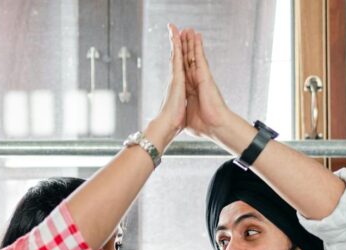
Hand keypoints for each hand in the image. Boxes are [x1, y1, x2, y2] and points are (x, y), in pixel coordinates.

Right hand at [145, 24, 187, 148]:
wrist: (166, 127)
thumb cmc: (172, 124)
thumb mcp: (179, 113)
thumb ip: (177, 109)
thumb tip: (176, 115)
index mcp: (177, 88)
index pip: (179, 69)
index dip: (178, 57)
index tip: (177, 47)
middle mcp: (175, 81)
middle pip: (175, 58)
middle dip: (175, 44)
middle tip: (173, 30)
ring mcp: (175, 78)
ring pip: (175, 54)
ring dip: (175, 40)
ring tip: (173, 27)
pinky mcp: (176, 77)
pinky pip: (176, 57)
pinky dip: (176, 46)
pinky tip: (176, 35)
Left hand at [181, 29, 232, 138]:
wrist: (215, 127)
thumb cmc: (204, 126)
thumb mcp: (189, 118)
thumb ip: (185, 114)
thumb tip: (180, 121)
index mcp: (191, 89)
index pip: (183, 70)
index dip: (179, 59)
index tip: (175, 49)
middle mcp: (196, 81)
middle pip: (188, 59)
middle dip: (184, 45)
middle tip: (181, 31)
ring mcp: (201, 77)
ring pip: (194, 55)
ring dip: (190, 42)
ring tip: (188, 28)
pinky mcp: (205, 76)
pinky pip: (200, 57)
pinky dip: (198, 46)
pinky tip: (196, 36)